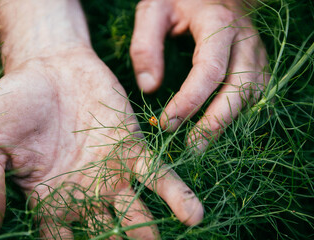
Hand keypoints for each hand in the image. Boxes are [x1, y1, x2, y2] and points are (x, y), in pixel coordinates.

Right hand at [0, 47, 203, 238]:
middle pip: (105, 235)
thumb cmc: (15, 104)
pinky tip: (193, 214)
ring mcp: (112, 172)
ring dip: (150, 233)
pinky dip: (175, 195)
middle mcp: (84, 193)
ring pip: (135, 212)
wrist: (51, 66)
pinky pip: (157, 176)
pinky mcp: (133, 148)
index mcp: (49, 199)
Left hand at [130, 0, 268, 150]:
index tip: (166, 123)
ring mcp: (256, 54)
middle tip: (191, 147)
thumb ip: (146, 46)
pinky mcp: (257, 65)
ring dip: (228, 123)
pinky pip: (254, 96)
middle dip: (215, 122)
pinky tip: (217, 128)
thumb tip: (149, 88)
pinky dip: (238, 116)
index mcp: (218, 24)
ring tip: (201, 144)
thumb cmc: (179, 1)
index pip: (209, 69)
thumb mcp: (154, 11)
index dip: (190, 100)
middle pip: (239, 87)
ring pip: (251, 95)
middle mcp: (244, 41)